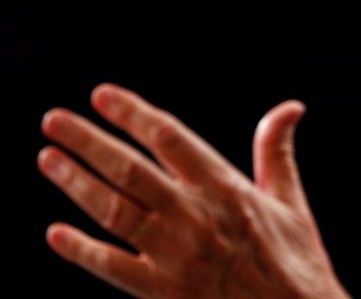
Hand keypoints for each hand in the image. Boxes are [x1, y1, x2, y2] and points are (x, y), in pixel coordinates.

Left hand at [38, 83, 347, 298]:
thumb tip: (290, 108)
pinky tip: (55, 234)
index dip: (133, 114)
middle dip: (88, 141)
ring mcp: (174, 255)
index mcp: (225, 188)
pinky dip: (82, 251)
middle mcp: (194, 215)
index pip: (169, 137)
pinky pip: (112, 267)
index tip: (102, 97)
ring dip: (76, 184)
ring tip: (48, 159)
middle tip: (53, 120)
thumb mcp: (289, 200)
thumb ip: (276, 149)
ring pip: (114, 211)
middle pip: (130, 169)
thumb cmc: (295, 260)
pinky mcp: (162, 291)